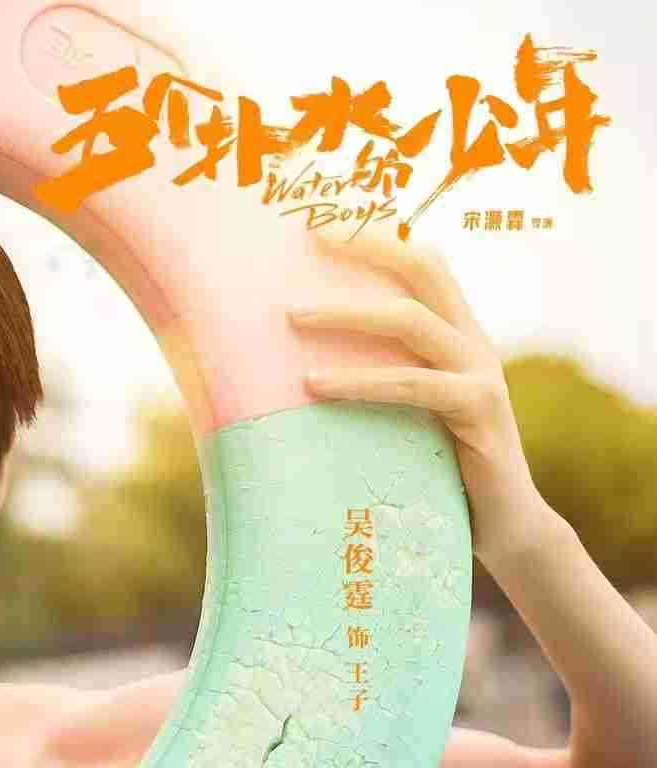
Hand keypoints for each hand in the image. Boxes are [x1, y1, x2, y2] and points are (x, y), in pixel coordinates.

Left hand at [288, 227, 553, 568]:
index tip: (324, 217)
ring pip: (410, 322)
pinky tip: (314, 386)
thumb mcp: (405, 411)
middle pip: (423, 270)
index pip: (424, 263)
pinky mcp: (477, 412)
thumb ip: (376, 375)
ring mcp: (480, 374)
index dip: (380, 234)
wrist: (503, 525)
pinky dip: (360, 383)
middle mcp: (473, 342)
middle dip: (368, 246)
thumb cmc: (438, 467)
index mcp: (457, 332)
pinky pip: (412, 386)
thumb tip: (292, 363)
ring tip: (289, 317)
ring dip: (345, 316)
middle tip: (309, 234)